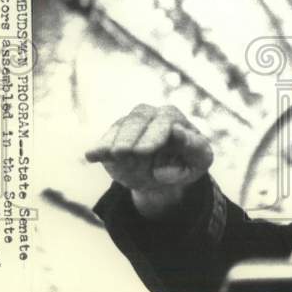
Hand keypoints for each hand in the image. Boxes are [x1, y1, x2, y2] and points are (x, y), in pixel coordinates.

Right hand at [85, 104, 213, 217]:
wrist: (164, 175)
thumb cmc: (188, 163)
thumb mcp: (200, 159)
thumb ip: (194, 146)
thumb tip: (178, 132)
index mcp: (174, 118)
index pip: (165, 121)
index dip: (156, 134)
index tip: (146, 150)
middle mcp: (151, 115)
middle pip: (139, 118)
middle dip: (131, 135)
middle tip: (124, 152)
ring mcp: (131, 125)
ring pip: (121, 126)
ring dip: (114, 141)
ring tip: (111, 155)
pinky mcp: (115, 137)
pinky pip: (106, 138)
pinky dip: (99, 147)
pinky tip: (92, 156)